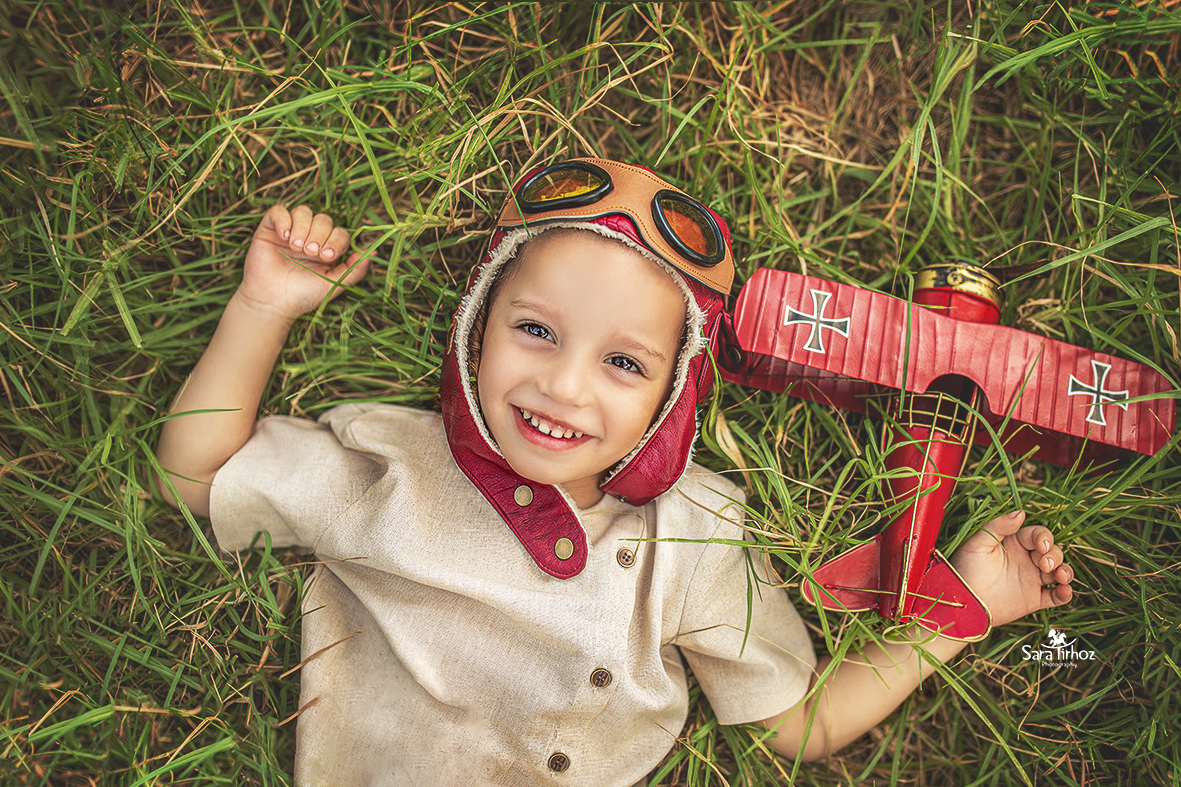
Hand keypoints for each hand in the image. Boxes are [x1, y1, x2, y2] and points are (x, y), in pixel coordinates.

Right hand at [238, 204, 370, 320]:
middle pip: (324, 219)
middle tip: (311, 253)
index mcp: (328, 249)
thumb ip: (354, 270)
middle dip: (320, 235)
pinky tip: (284, 236)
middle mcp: (311, 237)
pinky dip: (283, 220)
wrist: (272, 302)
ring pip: (304, 212)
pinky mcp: (270, 229)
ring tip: (297, 247)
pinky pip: (279, 211)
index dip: (336, 240)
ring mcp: (291, 231)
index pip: (340, 232)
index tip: (326, 257)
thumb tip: (373, 252)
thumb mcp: (333, 285)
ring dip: (303, 228)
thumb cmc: (303, 296)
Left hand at [950, 510, 1072, 627]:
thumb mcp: (978, 543)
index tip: (1040, 546)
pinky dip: (1065, 594)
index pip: (1038, 535)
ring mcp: (1030, 580)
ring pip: (1059, 572)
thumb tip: (1021, 513)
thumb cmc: (964, 568)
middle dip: (1055, 555)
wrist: (961, 600)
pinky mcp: (1033, 600)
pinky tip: (1065, 591)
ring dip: (1065, 571)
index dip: (1044, 538)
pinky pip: (1056, 597)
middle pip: (1053, 552)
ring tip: (1060, 576)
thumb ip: (999, 526)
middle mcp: (1025, 560)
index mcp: (1013, 543)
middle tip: (1044, 564)